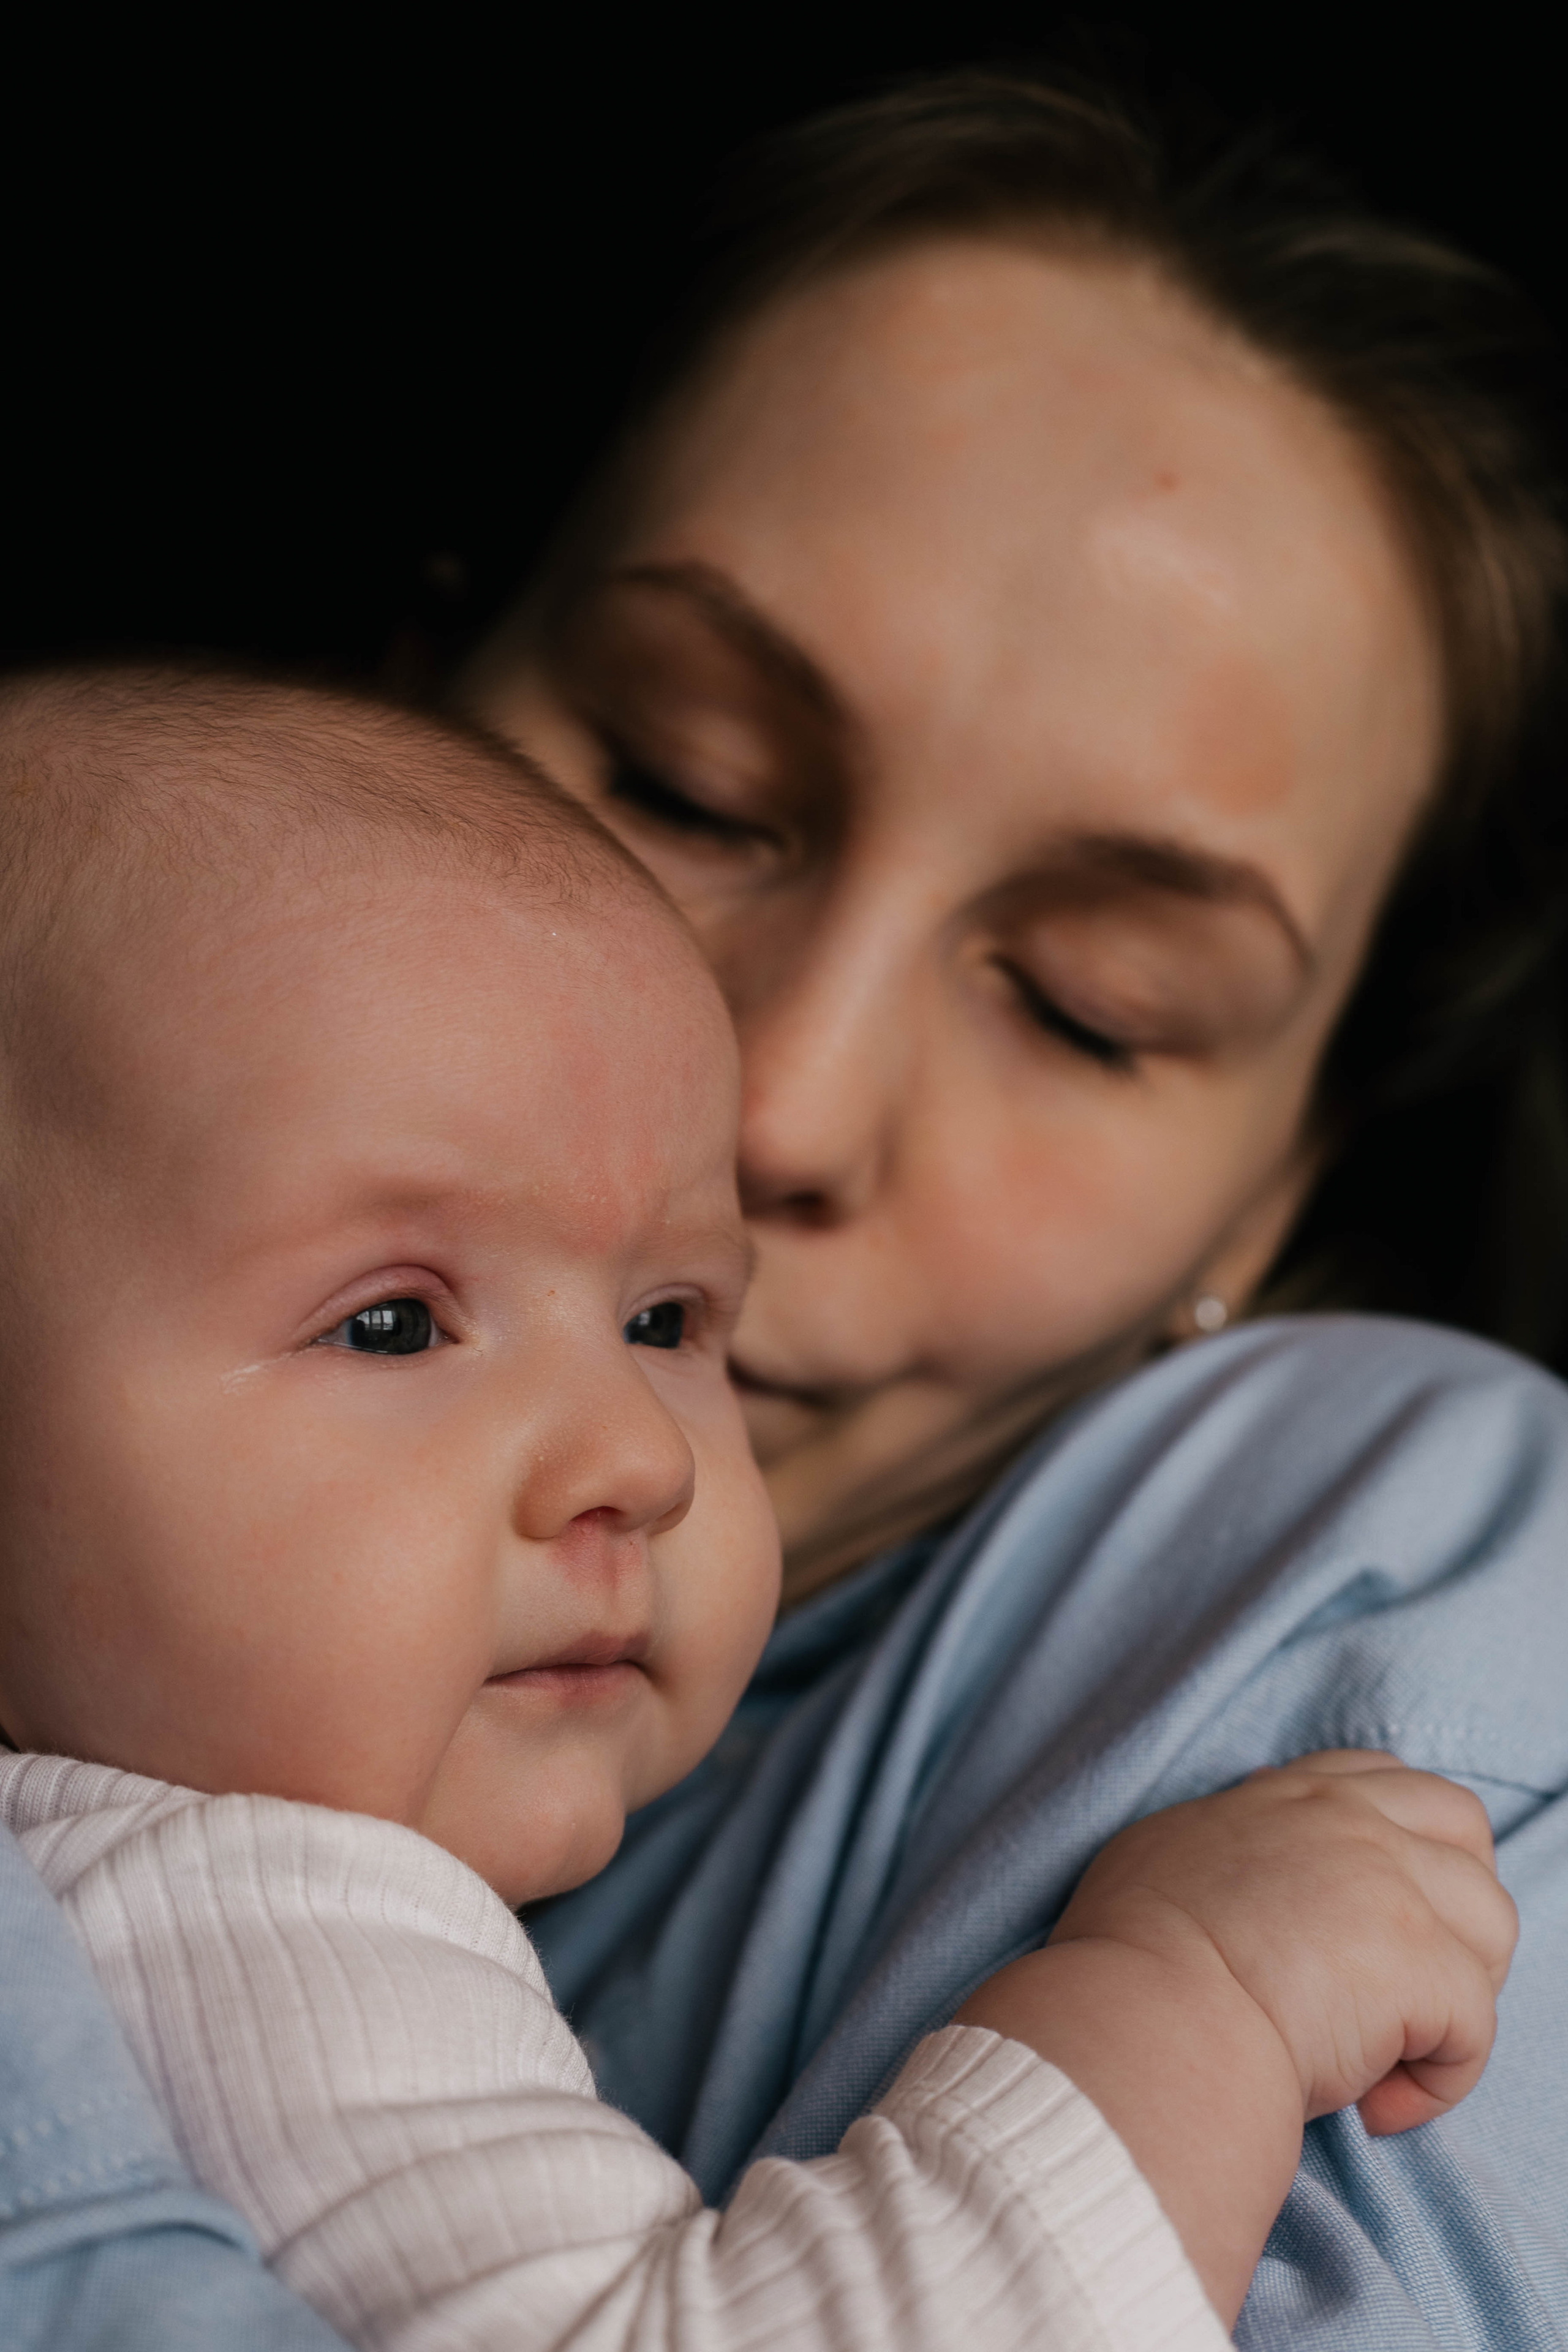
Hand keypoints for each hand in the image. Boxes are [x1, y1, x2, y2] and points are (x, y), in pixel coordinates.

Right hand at [955, 1751, 1516, 2322]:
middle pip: (1463, 1832)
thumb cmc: (1130, 1953)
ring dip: (1459, 1990)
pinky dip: (1439, 2080)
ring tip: (1396, 2048)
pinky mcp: (1423, 1968)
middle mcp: (1352, 1823)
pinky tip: (1376, 2108)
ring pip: (1492, 1925)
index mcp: (1292, 1797)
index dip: (1401, 1841)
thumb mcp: (1166, 1848)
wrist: (1145, 2018)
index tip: (1375, 1909)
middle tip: (1404, 1979)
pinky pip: (1475, 2028)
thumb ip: (1227, 1833)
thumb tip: (1248, 1830)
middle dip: (1455, 1902)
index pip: (1383, 1779)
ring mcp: (1394, 1889)